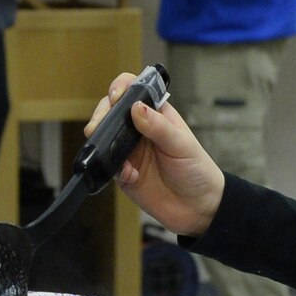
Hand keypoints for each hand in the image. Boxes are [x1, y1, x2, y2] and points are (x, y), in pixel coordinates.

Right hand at [86, 74, 224, 235]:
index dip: (121, 88)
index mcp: (156, 114)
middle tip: (97, 126)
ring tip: (110, 152)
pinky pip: (108, 165)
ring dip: (101, 142)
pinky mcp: (123, 173)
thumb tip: (137, 107)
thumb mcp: (181, 144)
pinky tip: (130, 175)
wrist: (198, 207)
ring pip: (104, 137)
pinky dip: (113, 169)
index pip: (133, 91)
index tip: (116, 97)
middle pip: (111, 111)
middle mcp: (139, 130)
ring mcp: (129, 151)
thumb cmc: (196, 170)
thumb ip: (159, 127)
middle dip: (101, 115)